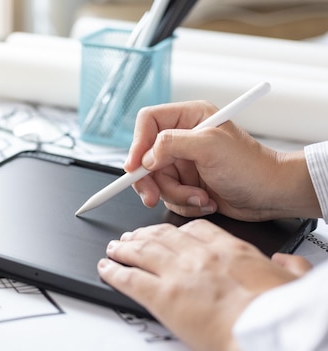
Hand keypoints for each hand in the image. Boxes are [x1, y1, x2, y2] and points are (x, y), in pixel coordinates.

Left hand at [97, 219, 307, 350]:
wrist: (265, 332)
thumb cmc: (279, 312)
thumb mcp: (291, 282)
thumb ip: (286, 267)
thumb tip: (286, 262)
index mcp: (229, 249)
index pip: (195, 229)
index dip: (175, 229)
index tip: (168, 230)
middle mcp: (198, 256)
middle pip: (162, 236)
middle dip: (143, 235)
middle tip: (131, 236)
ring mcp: (177, 273)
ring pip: (141, 251)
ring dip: (123, 248)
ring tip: (113, 248)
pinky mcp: (161, 296)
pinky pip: (129, 278)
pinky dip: (113, 271)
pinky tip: (105, 268)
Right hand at [123, 101, 319, 220]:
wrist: (272, 195)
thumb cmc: (251, 166)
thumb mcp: (210, 146)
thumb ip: (172, 144)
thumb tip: (145, 157)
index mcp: (189, 117)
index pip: (148, 122)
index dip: (136, 143)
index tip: (134, 167)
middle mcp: (182, 138)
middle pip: (144, 157)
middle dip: (150, 180)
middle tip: (152, 196)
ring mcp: (183, 163)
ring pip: (155, 181)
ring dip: (175, 194)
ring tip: (200, 197)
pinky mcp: (186, 184)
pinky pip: (168, 196)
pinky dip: (183, 203)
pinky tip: (205, 200)